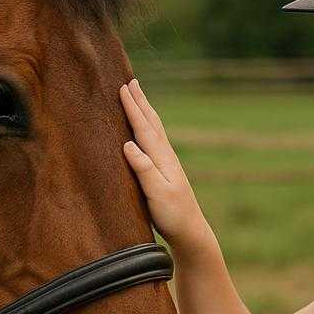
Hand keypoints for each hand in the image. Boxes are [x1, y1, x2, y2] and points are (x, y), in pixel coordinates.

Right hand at [119, 78, 210, 253]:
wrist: (190, 231)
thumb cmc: (172, 214)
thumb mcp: (157, 193)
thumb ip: (144, 169)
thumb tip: (128, 144)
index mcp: (162, 159)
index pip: (144, 128)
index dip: (133, 108)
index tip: (123, 88)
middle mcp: (166, 156)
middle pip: (152, 123)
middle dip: (141, 102)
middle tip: (131, 82)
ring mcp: (167, 163)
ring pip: (155, 130)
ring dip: (145, 112)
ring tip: (139, 97)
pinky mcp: (165, 171)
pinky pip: (155, 141)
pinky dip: (148, 128)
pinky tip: (146, 130)